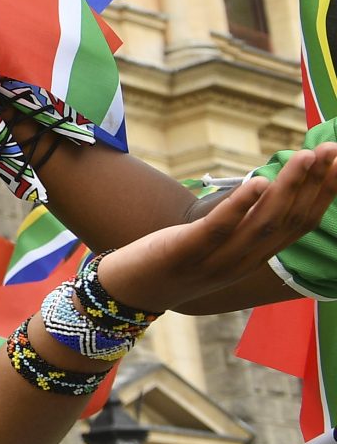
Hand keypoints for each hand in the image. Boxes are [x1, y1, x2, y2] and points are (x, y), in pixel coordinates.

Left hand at [88, 146, 336, 313]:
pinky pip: (219, 229)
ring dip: (287, 188)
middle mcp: (242, 262)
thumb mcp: (217, 245)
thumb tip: (267, 187)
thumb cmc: (173, 260)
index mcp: (254, 257)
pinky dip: (240, 205)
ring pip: (262, 223)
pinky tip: (257, 181)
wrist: (126, 293)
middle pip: (288, 221)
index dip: (324, 193)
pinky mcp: (184, 254)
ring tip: (304, 157)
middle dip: (314, 183)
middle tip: (331, 149)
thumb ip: (243, 223)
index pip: (300, 224)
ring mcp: (215, 261)